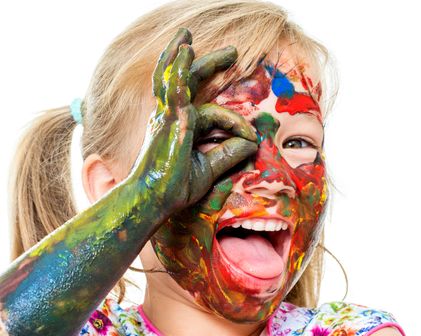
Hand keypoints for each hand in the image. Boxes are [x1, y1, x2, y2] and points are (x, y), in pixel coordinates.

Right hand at [132, 28, 256, 218]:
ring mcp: (167, 115)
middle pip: (187, 81)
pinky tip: (187, 49)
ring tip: (188, 36)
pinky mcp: (170, 119)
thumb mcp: (209, 168)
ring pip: (174, 76)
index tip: (252, 138)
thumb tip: (252, 142)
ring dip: (181, 54)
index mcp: (179, 127)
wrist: (154, 200)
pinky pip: (176, 87)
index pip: (212, 112)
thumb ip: (228, 154)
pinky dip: (180, 67)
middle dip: (208, 63)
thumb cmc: (175, 188)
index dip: (236, 122)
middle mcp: (171, 116)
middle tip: (232, 51)